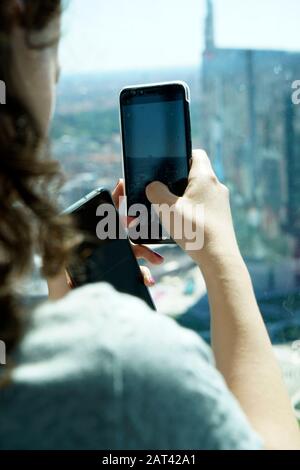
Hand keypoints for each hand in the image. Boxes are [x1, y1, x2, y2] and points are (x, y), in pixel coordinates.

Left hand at [47, 179, 163, 300]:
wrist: (77, 328)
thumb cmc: (62, 303)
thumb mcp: (56, 282)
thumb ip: (56, 262)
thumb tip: (54, 235)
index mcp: (88, 246)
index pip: (100, 220)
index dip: (112, 200)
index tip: (123, 184)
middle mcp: (102, 253)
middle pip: (123, 233)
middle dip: (137, 226)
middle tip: (144, 221)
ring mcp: (114, 266)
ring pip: (136, 253)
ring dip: (148, 255)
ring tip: (157, 262)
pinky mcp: (124, 280)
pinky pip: (139, 273)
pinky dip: (146, 274)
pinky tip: (148, 281)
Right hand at [146, 149, 240, 270]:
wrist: (219, 258)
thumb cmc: (195, 230)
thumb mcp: (167, 208)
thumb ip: (156, 192)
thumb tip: (152, 186)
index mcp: (205, 177)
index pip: (196, 154)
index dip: (180, 156)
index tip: (167, 165)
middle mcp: (216, 187)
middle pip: (195, 174)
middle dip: (177, 181)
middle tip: (162, 191)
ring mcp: (221, 203)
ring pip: (198, 192)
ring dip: (183, 199)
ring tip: (169, 210)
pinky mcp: (221, 218)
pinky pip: (203, 207)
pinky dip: (191, 211)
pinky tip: (181, 224)